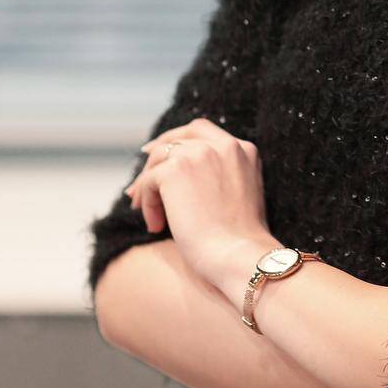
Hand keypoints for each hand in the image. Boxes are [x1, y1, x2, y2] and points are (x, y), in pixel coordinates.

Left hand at [124, 117, 273, 286]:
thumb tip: (182, 176)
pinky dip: (147, 203)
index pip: (204, 132)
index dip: (179, 140)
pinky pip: (149, 181)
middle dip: (158, 152)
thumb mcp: (240, 195)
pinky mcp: (175, 170)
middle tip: (142, 177)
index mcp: (244, 150)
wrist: (239, 255)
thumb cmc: (240, 240)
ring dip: (149, 185)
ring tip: (149, 214)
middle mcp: (223, 145)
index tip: (162, 153)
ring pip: (159, 159)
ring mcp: (198, 154)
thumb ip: (221, 176)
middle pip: (179, 137)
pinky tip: (155, 226)